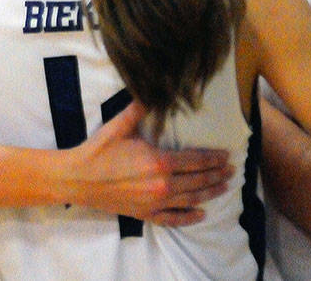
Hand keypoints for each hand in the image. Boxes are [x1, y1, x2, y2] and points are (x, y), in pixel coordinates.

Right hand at [67, 101, 232, 223]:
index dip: (213, 158)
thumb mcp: (119, 126)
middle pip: (198, 180)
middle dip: (217, 175)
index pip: (195, 160)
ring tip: (225, 188)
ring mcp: (155, 202)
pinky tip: (201, 214)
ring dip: (210, 193)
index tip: (227, 156)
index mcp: (158, 162)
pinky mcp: (146, 214)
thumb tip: (153, 91)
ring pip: (191, 199)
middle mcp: (162, 185)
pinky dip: (189, 217)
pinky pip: (173, 219)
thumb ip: (139, 108)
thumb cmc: (99, 151)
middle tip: (232, 171)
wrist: (79, 179)